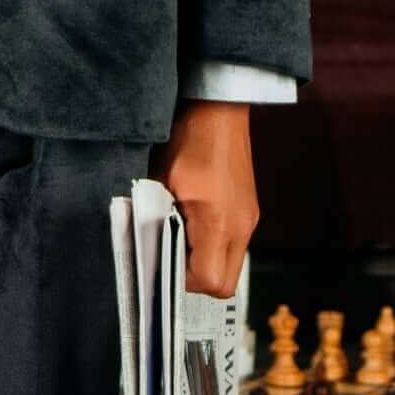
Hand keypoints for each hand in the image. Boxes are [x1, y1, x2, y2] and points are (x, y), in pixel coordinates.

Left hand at [146, 97, 257, 297]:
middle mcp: (241, 226)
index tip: (163, 263)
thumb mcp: (159, 182)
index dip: (182, 281)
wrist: (218, 110)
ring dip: (205, 261)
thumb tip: (145, 249)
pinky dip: (214, 245)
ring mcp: (249, 219)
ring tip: (180, 235)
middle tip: (171, 256)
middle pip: (225, 284)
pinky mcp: (249, 211)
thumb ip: (154, 220)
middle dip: (196, 279)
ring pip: (231, 266)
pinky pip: (233, 245)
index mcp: (218, 222)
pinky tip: (193, 221)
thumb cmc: (187, 141)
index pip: (209, 282)